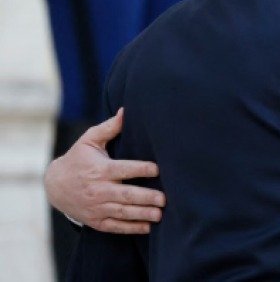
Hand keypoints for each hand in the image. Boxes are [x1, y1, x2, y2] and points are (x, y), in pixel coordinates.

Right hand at [43, 108, 165, 233]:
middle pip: (125, 195)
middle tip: (164, 199)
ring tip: (160, 214)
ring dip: (142, 214)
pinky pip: (115, 226)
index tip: (157, 169)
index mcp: (100, 170)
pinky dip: (131, 228)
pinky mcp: (96, 220)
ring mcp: (97, 207)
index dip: (141, 169)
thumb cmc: (78, 159)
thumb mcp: (89, 140)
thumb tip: (126, 111)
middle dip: (146, 197)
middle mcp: (99, 190)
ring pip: (122, 212)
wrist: (55, 185)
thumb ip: (109, 127)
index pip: (124, 169)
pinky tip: (147, 227)